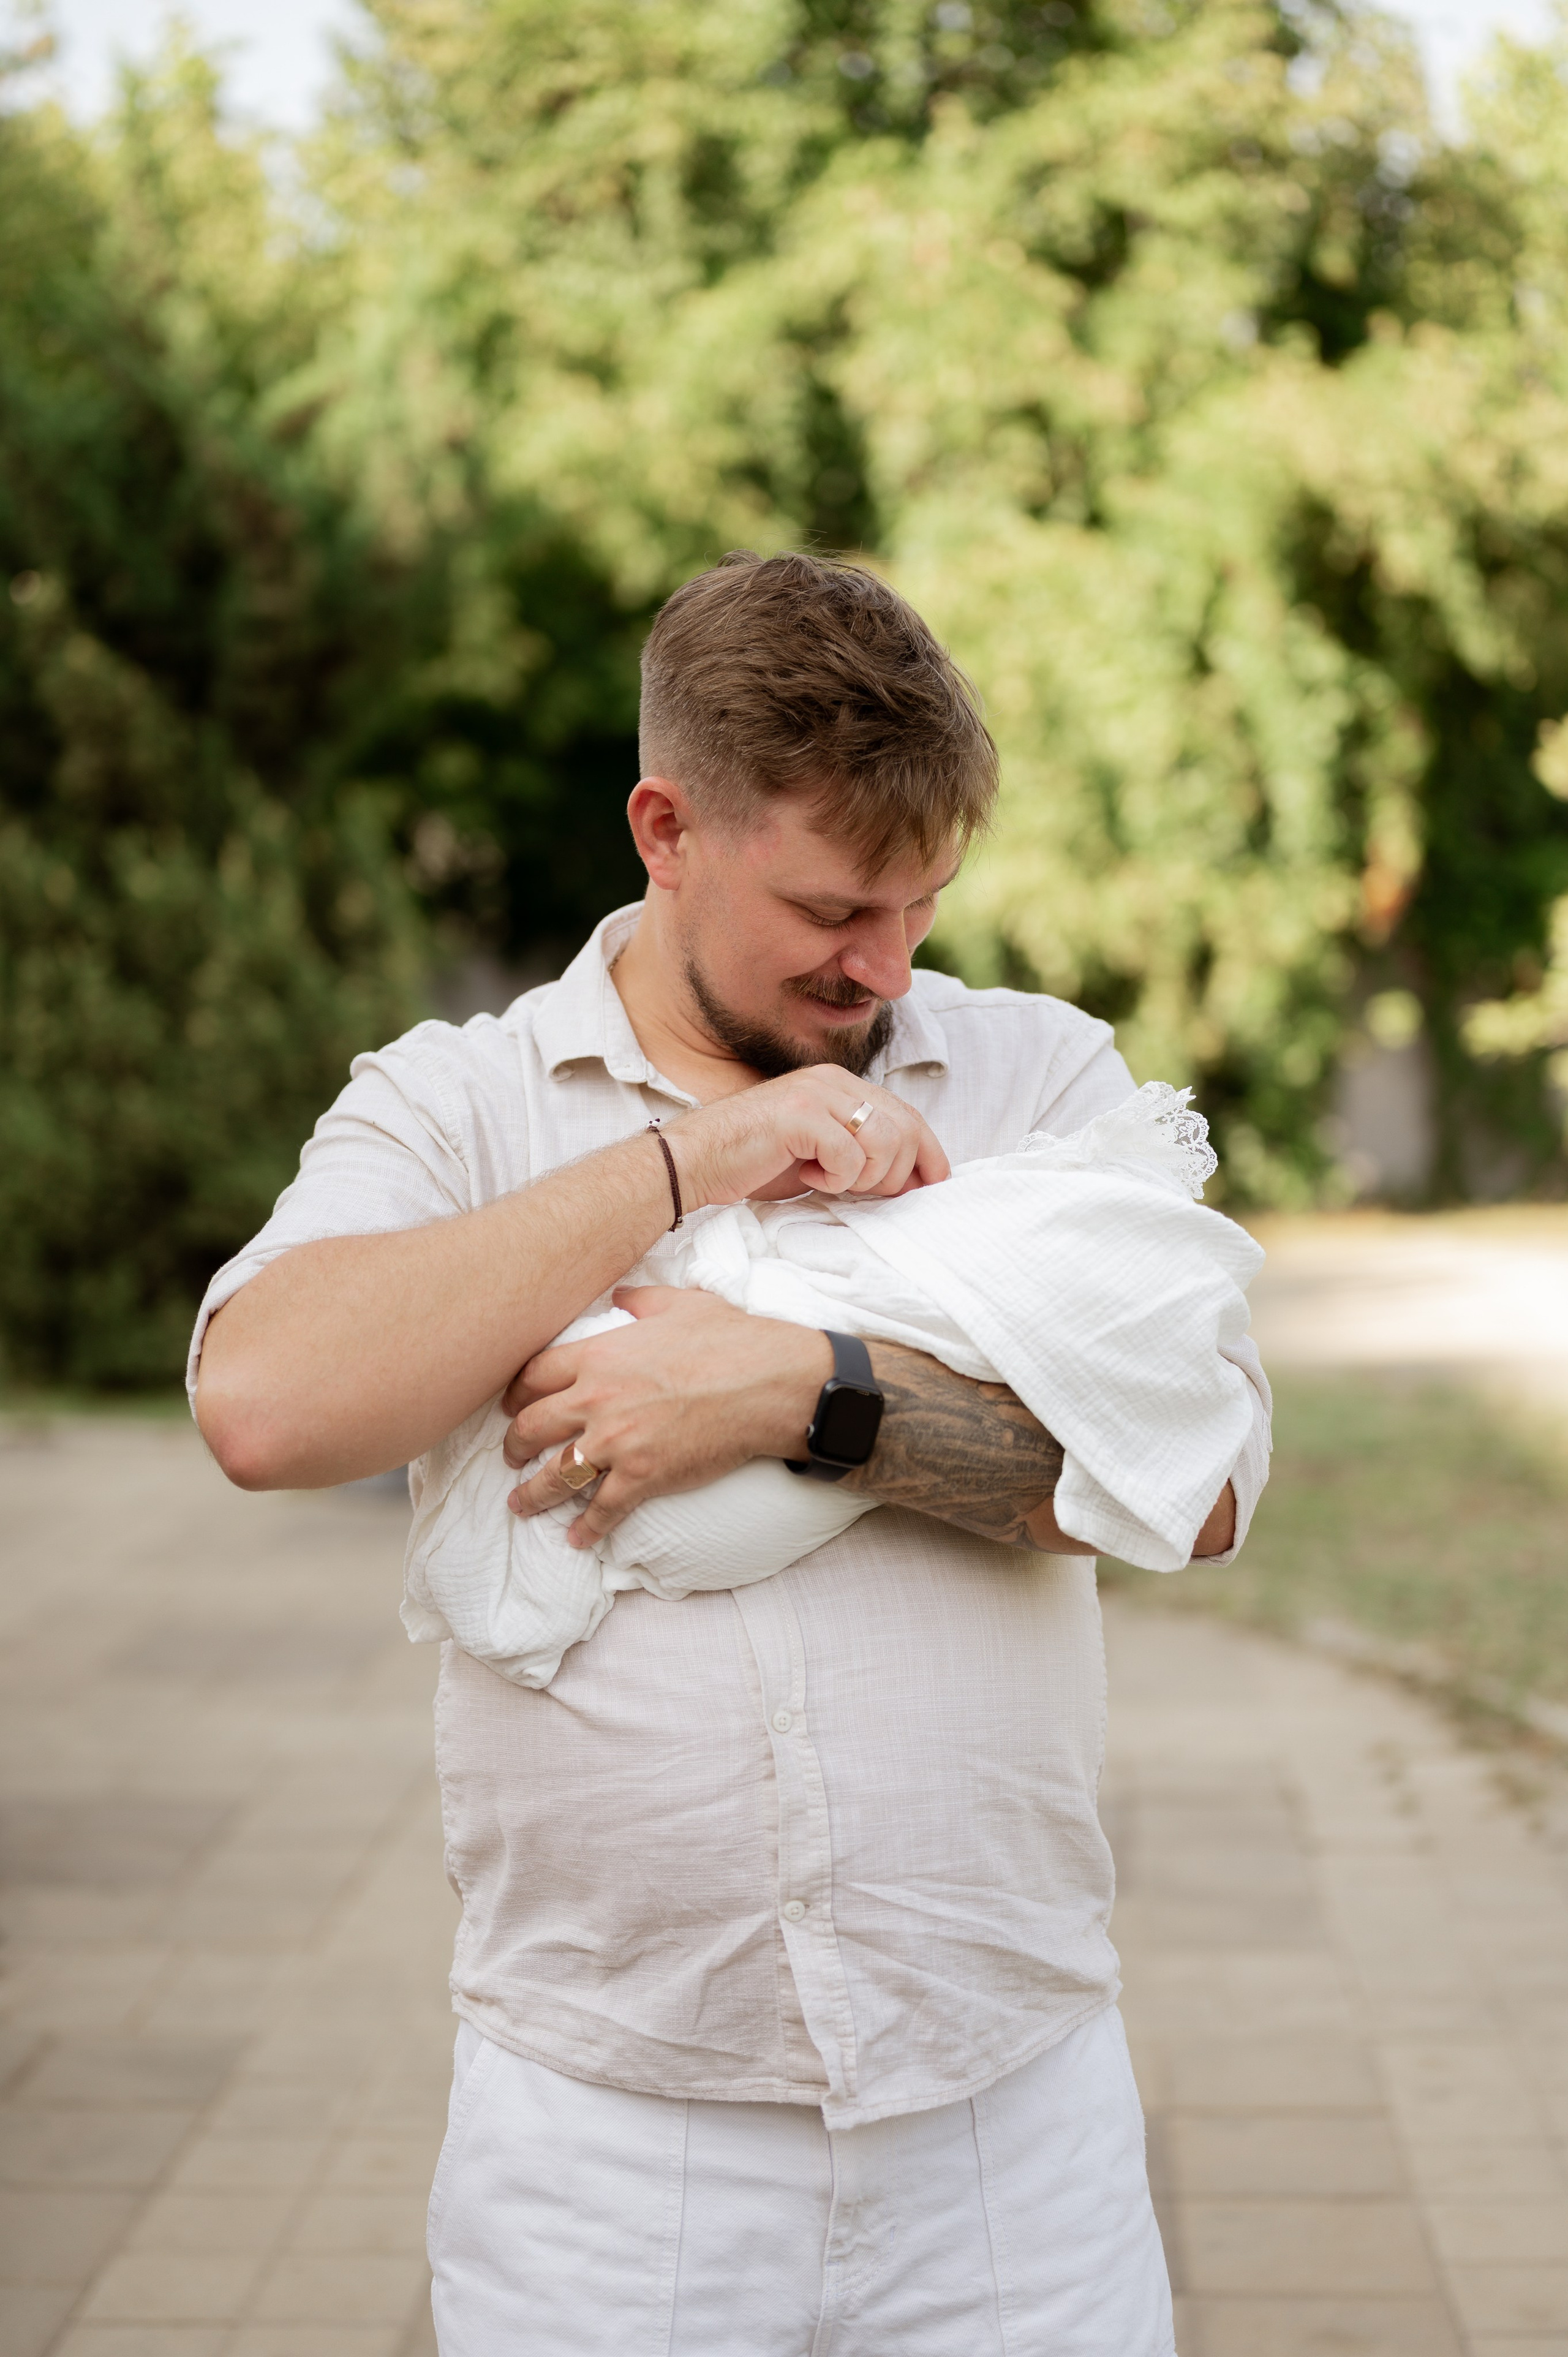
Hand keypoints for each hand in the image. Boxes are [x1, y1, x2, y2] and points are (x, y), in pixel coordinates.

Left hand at [501, 1289, 832, 1548]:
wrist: (765, 1382)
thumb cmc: (727, 1339)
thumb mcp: (678, 1303)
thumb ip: (640, 1300)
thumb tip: (621, 1294)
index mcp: (598, 1357)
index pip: (534, 1376)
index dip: (515, 1393)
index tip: (509, 1405)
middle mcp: (596, 1400)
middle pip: (532, 1427)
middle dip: (513, 1446)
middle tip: (509, 1456)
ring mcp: (616, 1442)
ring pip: (556, 1474)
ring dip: (533, 1494)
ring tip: (520, 1505)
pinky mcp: (642, 1476)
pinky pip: (603, 1509)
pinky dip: (587, 1528)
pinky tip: (578, 1539)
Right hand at [664, 1068, 948, 1208]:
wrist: (694, 1162)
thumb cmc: (754, 1163)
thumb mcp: (819, 1153)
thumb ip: (861, 1152)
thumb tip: (912, 1179)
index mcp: (840, 1084)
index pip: (907, 1114)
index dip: (929, 1152)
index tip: (932, 1185)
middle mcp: (832, 1081)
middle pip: (904, 1129)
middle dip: (893, 1174)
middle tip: (858, 1190)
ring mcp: (815, 1094)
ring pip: (883, 1141)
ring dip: (864, 1176)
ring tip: (830, 1181)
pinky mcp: (799, 1115)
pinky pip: (849, 1156)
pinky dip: (835, 1178)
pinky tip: (806, 1174)